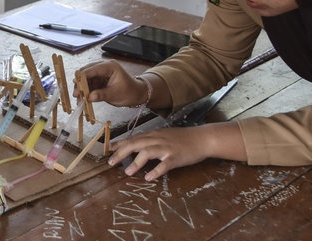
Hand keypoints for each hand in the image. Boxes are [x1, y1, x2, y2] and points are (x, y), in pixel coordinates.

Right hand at [74, 60, 150, 106]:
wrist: (136, 94)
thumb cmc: (129, 92)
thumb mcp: (115, 94)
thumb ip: (102, 94)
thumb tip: (89, 97)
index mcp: (109, 66)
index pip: (93, 69)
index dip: (83, 76)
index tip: (75, 84)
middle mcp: (103, 67)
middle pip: (87, 72)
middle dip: (80, 83)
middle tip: (76, 94)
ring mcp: (100, 73)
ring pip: (86, 79)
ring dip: (82, 89)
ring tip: (78, 99)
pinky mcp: (99, 79)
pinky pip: (89, 84)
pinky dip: (85, 91)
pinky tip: (82, 99)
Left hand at [107, 122, 244, 180]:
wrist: (202, 138)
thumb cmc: (183, 138)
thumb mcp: (165, 135)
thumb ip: (151, 140)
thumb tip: (138, 147)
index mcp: (154, 135)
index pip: (133, 138)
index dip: (120, 144)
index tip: (109, 149)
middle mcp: (158, 140)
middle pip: (135, 143)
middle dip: (121, 152)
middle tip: (110, 162)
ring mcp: (167, 148)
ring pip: (147, 152)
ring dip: (136, 162)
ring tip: (127, 172)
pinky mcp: (176, 157)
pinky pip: (164, 165)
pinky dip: (155, 171)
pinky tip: (149, 177)